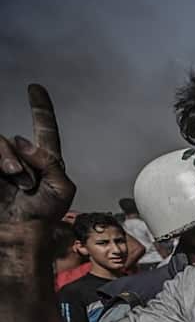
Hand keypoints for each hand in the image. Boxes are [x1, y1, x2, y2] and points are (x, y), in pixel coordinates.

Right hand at [0, 85, 74, 224]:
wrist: (20, 233)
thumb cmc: (44, 215)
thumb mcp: (61, 188)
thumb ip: (49, 161)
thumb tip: (21, 140)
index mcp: (45, 160)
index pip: (44, 129)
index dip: (41, 108)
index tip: (35, 88)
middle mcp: (21, 158)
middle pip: (12, 141)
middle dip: (19, 161)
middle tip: (26, 184)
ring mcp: (1, 165)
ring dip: (6, 162)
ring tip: (16, 183)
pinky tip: (3, 178)